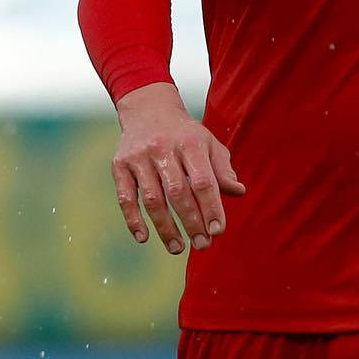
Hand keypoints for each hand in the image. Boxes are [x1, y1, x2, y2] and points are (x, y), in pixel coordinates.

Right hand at [111, 83, 245, 255]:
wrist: (148, 110)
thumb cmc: (186, 135)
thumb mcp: (209, 144)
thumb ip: (222, 169)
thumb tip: (239, 192)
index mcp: (190, 143)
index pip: (203, 181)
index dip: (211, 207)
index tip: (218, 231)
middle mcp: (163, 148)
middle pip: (178, 192)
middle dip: (192, 222)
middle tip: (202, 245)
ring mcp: (139, 157)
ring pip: (152, 199)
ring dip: (165, 227)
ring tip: (177, 248)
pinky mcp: (120, 166)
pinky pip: (125, 197)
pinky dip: (133, 220)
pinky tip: (144, 238)